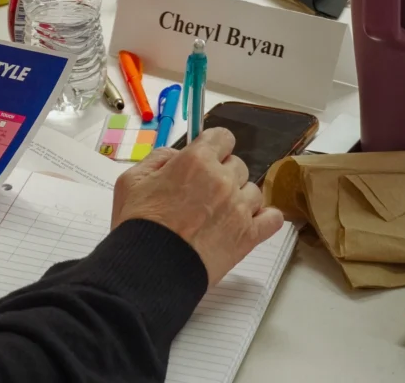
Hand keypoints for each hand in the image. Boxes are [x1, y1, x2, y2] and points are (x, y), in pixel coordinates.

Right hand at [111, 128, 284, 284]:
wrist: (149, 267)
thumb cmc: (137, 225)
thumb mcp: (131, 180)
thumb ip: (157, 159)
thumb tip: (176, 156)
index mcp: (195, 161)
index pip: (222, 137)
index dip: (213, 146)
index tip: (207, 156)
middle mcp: (222, 180)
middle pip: (237, 165)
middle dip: (221, 174)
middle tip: (202, 193)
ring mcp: (239, 208)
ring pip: (253, 191)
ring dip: (239, 198)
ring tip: (217, 214)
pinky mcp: (249, 235)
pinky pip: (273, 218)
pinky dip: (264, 218)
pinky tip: (247, 222)